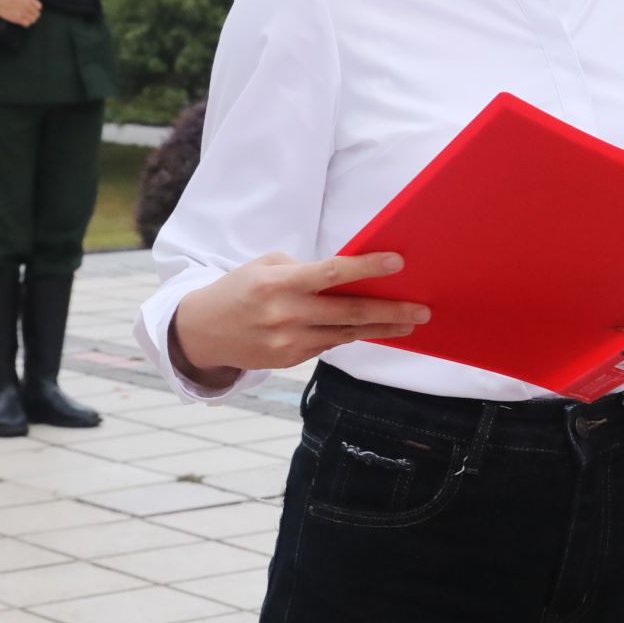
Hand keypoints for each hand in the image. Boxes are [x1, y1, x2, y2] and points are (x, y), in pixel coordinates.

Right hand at [0, 0, 41, 26]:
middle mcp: (27, 5)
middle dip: (33, 15)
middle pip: (37, 14)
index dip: (35, 8)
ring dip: (30, 20)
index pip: (39, 7)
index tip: (31, 9)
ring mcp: (22, 12)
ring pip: (33, 20)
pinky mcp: (16, 18)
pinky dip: (25, 23)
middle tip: (28, 15)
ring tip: (25, 19)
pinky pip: (26, 24)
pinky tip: (21, 21)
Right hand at [169, 251, 428, 386]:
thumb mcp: (265, 266)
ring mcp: (287, 342)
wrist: (201, 331)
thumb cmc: (240, 289)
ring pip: (344, 334)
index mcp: (278, 283)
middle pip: (348, 313)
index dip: (365, 268)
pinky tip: (374, 329)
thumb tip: (347, 274)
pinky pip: (328, 345)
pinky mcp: (288, 360)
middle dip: (389, 311)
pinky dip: (352, 336)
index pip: (329, 273)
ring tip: (410, 322)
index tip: (396, 262)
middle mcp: (284, 314)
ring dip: (380, 328)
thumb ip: (305, 270)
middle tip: (422, 310)